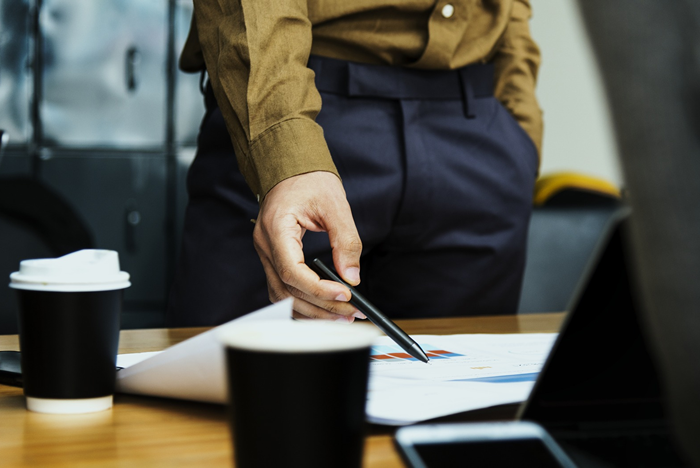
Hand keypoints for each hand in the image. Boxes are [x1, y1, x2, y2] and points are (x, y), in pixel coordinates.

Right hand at [253, 171, 365, 321]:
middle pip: (287, 290)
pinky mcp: (273, 258)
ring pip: (282, 296)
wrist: (291, 168)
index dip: (318, 289)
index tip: (344, 296)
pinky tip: (322, 308)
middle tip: (350, 314)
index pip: (292, 271)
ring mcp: (266, 253)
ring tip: (340, 316)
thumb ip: (345, 241)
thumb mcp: (335, 205)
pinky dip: (302, 303)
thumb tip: (351, 277)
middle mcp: (265, 245)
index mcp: (276, 228)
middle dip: (320, 306)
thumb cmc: (309, 180)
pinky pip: (283, 289)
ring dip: (311, 311)